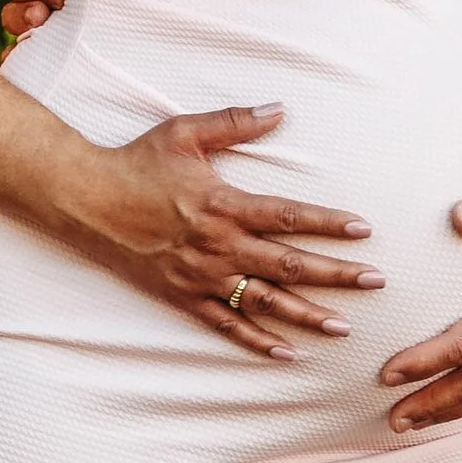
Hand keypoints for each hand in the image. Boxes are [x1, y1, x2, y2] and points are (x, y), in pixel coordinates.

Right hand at [53, 102, 385, 360]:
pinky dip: (256, 341)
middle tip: (376, 281)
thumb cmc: (137, 162)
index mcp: (223, 203)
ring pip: (264, 301)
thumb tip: (279, 110)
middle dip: (336, 274)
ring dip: (306, 315)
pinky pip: (225, 325)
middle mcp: (218, 245)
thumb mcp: (185, 131)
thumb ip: (235, 122)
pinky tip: (286, 352)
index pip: (288, 216)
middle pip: (288, 264)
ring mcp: (201, 276)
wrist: (86, 201)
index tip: (364, 229)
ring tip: (343, 325)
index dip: (329, 223)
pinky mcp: (183, 297)